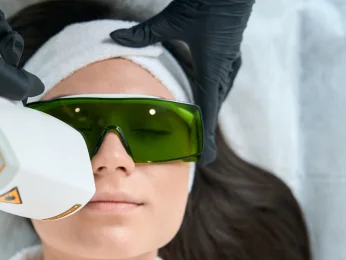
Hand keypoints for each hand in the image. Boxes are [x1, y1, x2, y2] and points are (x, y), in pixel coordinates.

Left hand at [110, 0, 254, 163]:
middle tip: (199, 146)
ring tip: (200, 121)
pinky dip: (215, 87)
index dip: (205, 136)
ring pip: (219, 90)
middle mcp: (224, 68)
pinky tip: (209, 86)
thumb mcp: (172, 20)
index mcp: (212, 68)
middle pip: (213, 105)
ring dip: (210, 105)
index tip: (206, 157)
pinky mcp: (231, 49)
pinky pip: (223, 77)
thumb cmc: (208, 3)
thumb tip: (114, 37)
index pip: (207, 110)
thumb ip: (143, 33)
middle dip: (204, 126)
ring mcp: (231, 59)